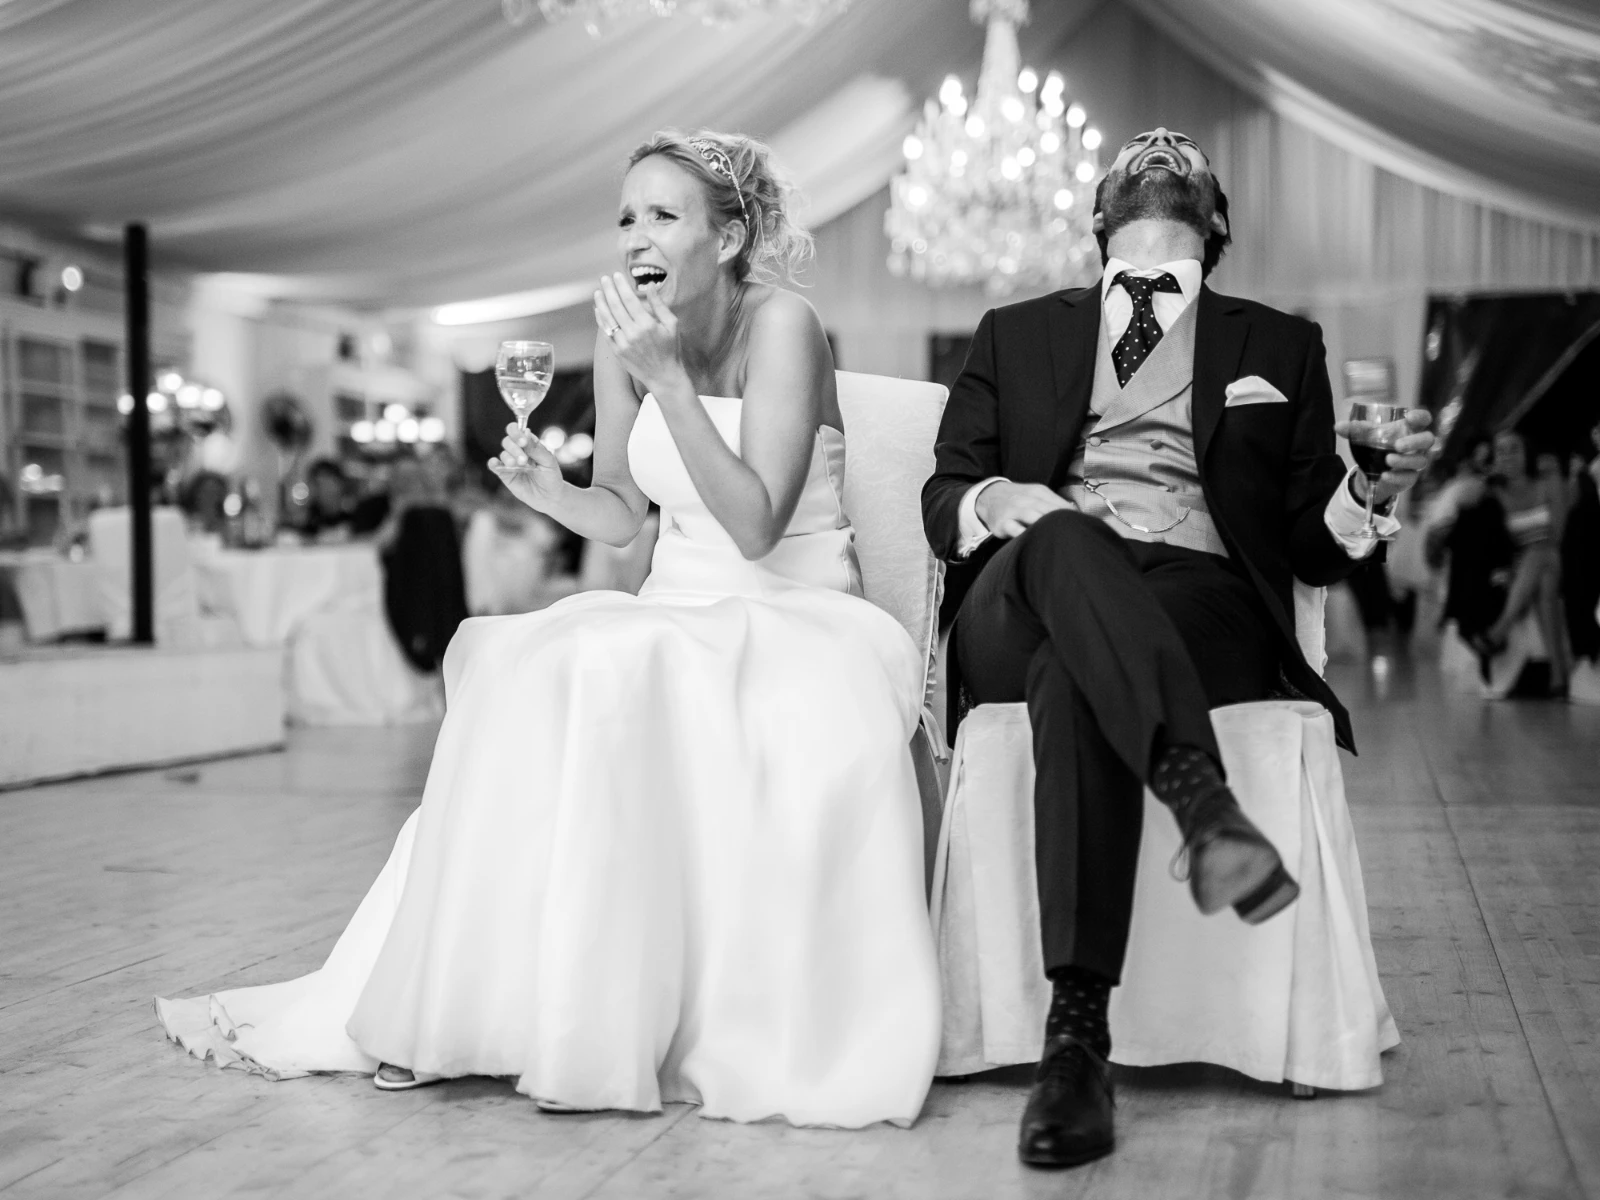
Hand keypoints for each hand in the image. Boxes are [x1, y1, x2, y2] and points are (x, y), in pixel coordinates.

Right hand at [488, 424, 563, 511]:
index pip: (518, 431)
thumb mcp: (549, 462)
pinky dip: (493, 463)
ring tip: (517, 465)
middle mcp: (518, 450)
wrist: (549, 497)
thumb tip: (526, 432)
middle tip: (524, 460)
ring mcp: (510, 462)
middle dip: (515, 449)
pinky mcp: (505, 474)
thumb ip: (537, 449)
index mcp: (529, 444)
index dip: (517, 433)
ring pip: (503, 453)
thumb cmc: (551, 476)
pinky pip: (494, 466)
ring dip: (508, 457)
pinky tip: (495, 464)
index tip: (523, 442)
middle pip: (508, 441)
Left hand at [595, 273, 682, 393]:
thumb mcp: (672, 324)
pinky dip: (601, 320)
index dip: (621, 286)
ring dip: (601, 303)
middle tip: (604, 279)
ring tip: (598, 292)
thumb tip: (649, 285)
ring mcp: (623, 343)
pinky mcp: (617, 352)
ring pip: (608, 319)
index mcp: (648, 325)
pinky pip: (606, 332)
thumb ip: (659, 304)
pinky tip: (598, 309)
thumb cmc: (670, 348)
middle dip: (609, 290)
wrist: (663, 376)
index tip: (616, 275)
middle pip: (616, 306)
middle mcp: (633, 333)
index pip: (630, 300)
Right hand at [975, 481, 1073, 539]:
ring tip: (1058, 538)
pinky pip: (1015, 529)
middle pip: (1049, 510)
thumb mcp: (1036, 494)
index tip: (1082, 527)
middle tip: (1074, 535)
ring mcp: (1014, 510)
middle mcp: (1027, 499)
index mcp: (1038, 492)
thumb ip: (1055, 503)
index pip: (1060, 504)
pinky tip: (1034, 540)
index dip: (1072, 516)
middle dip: (1061, 522)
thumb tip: (1076, 512)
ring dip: (1046, 526)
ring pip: (1033, 517)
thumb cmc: (1018, 498)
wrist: (988, 496)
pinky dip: (1024, 534)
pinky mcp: (1002, 523)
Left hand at [1335, 409, 1435, 505]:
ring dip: (1404, 460)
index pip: (1424, 419)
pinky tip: (1385, 475)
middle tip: (1398, 445)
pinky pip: (1409, 477)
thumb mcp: (1366, 436)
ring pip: (1420, 460)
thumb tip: (1338, 426)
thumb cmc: (1378, 446)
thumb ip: (1354, 430)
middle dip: (1415, 442)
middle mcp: (1417, 445)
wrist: (1373, 471)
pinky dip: (1397, 476)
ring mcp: (1415, 461)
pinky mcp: (1410, 477)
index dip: (1421, 416)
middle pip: (1428, 440)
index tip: (1409, 417)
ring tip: (1388, 460)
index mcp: (1409, 429)